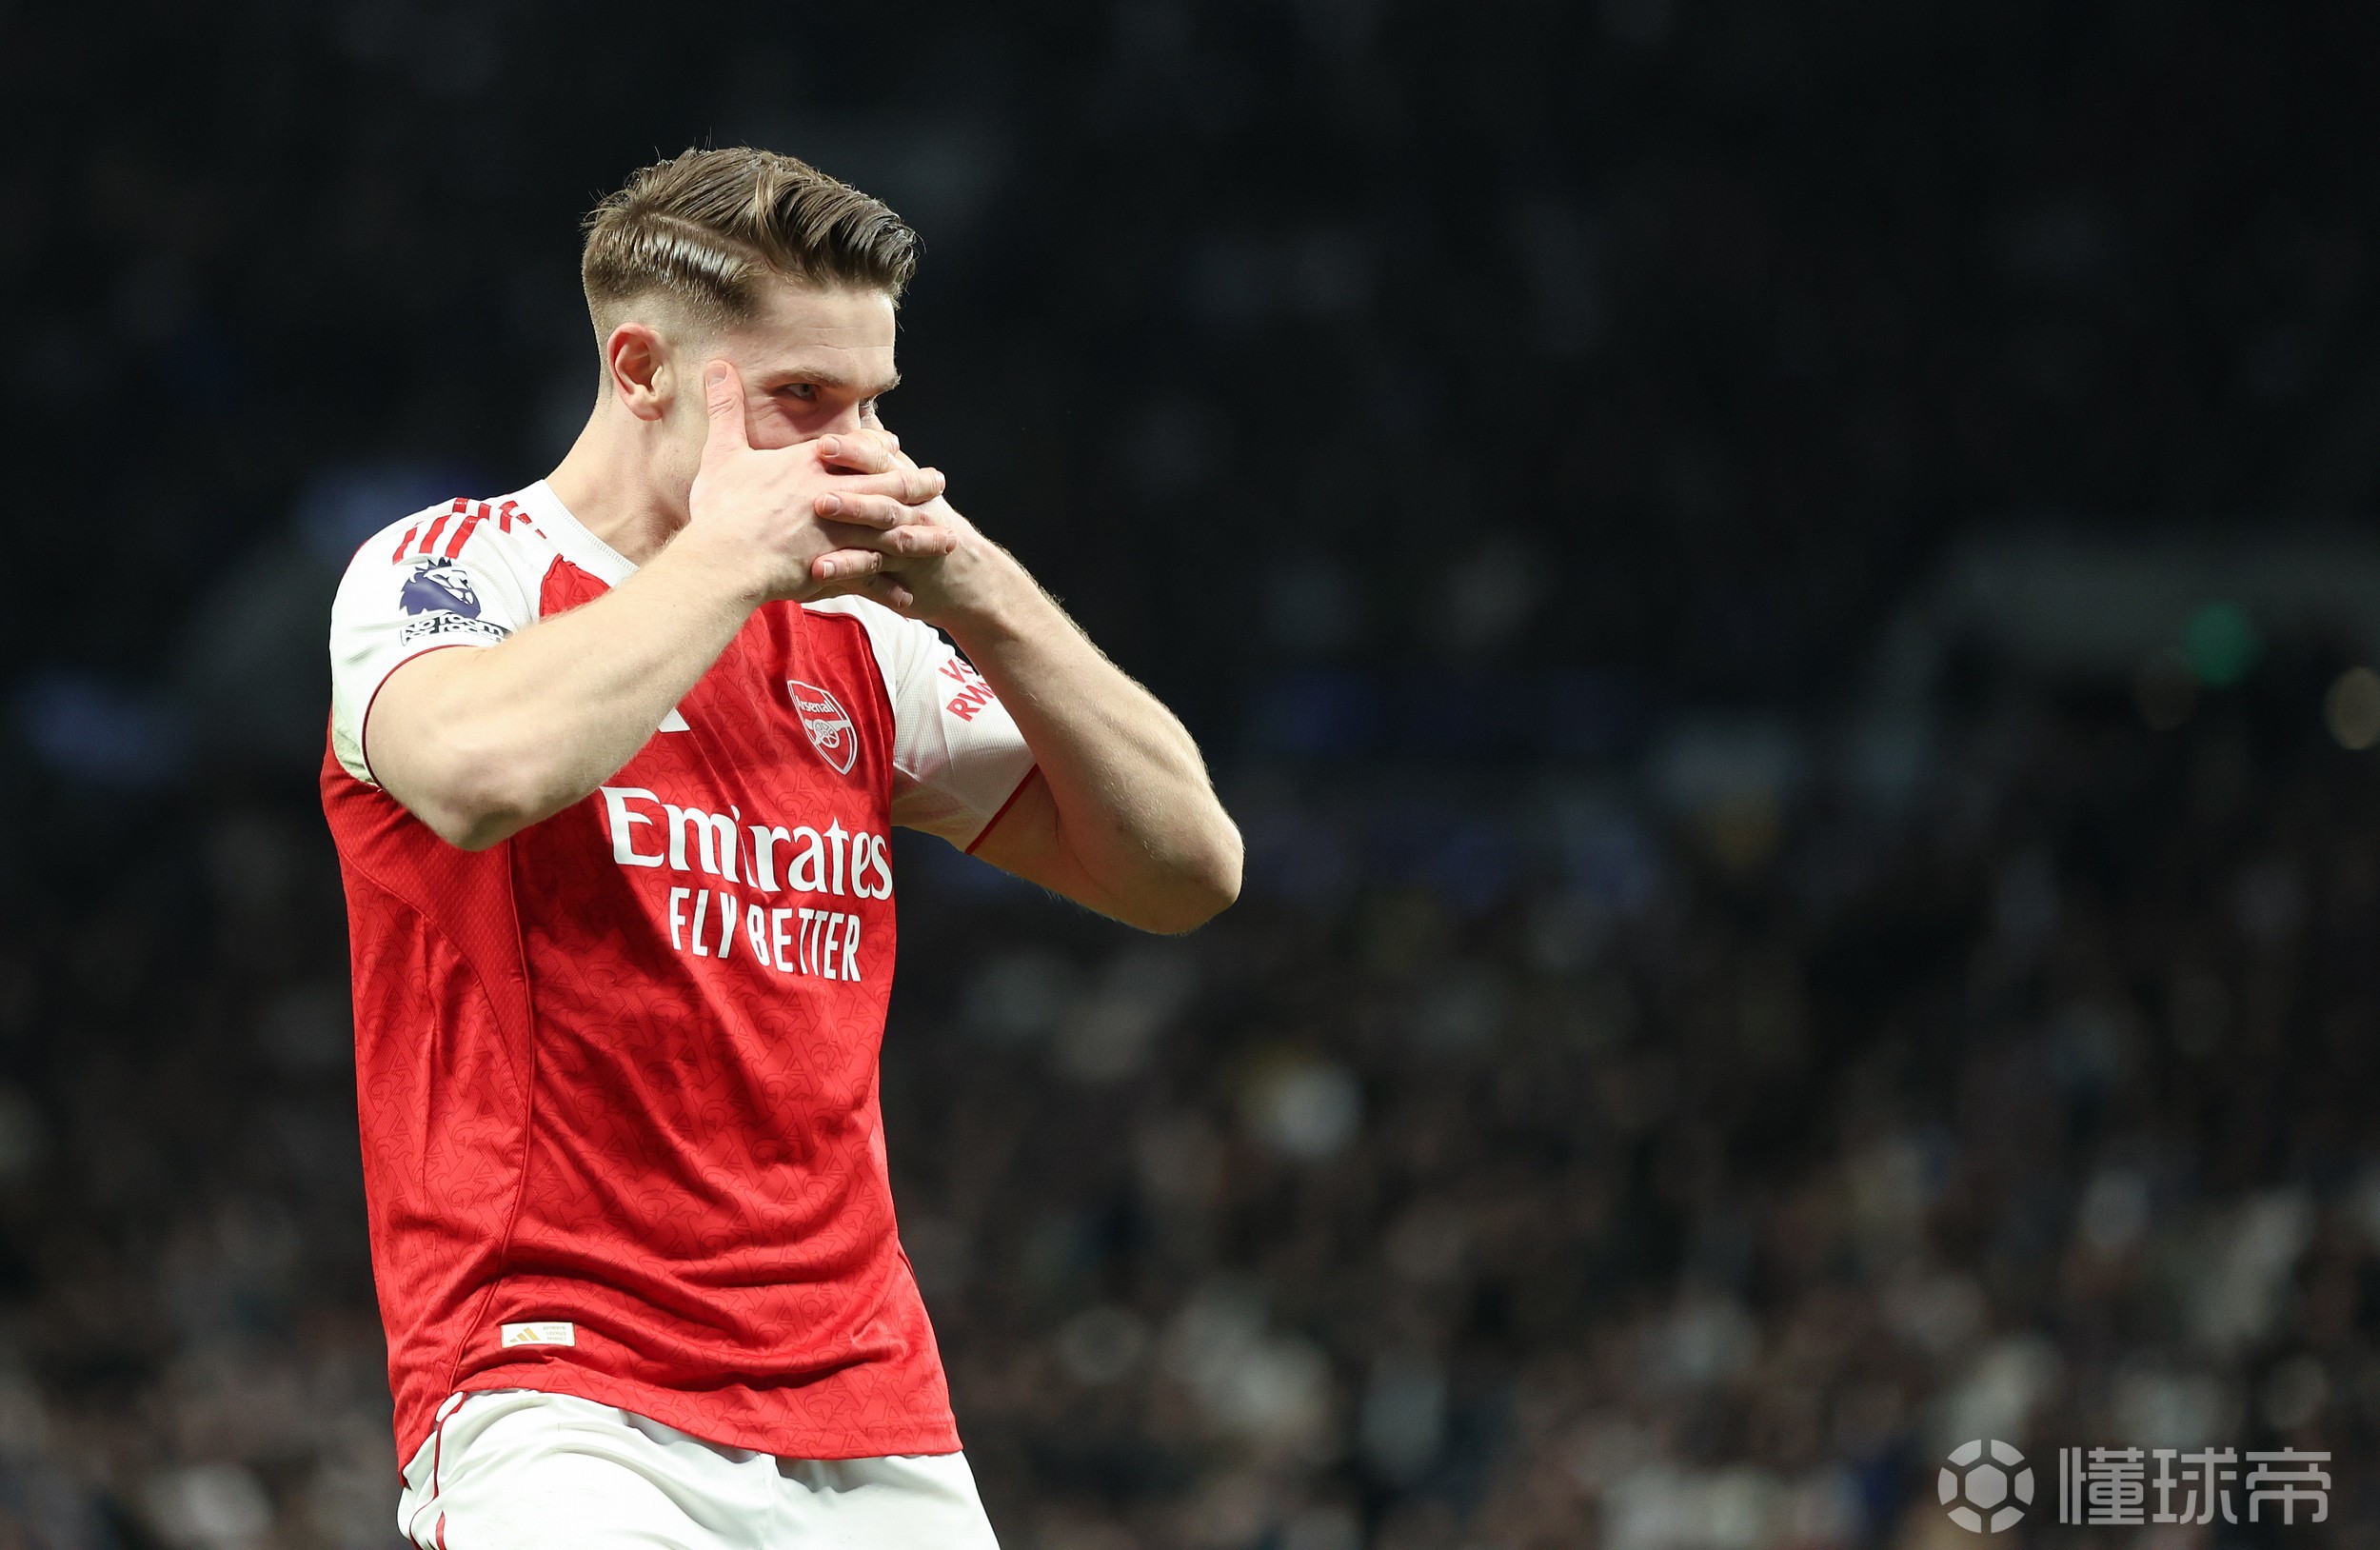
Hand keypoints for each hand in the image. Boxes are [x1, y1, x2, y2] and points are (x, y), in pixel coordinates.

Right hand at [682, 360, 955, 604]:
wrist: (723, 558)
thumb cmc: (721, 507)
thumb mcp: (721, 451)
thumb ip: (725, 408)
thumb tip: (716, 363)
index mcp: (810, 465)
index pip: (855, 449)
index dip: (877, 447)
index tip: (894, 444)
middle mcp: (834, 495)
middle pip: (887, 487)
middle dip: (917, 485)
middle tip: (940, 482)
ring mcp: (838, 532)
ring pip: (891, 531)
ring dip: (921, 536)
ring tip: (947, 539)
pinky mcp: (836, 565)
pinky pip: (872, 575)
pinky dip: (891, 585)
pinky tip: (910, 594)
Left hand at [816, 404, 1018, 625]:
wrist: (966, 574)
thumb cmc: (922, 524)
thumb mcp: (908, 486)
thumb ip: (880, 457)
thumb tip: (861, 416)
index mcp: (904, 482)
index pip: (881, 459)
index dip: (855, 450)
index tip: (825, 443)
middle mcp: (910, 507)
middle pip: (881, 489)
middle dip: (851, 481)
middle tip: (819, 472)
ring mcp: (906, 539)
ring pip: (878, 527)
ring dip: (851, 518)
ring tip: (819, 512)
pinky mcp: (900, 572)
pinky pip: (871, 569)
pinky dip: (846, 568)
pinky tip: (818, 570)